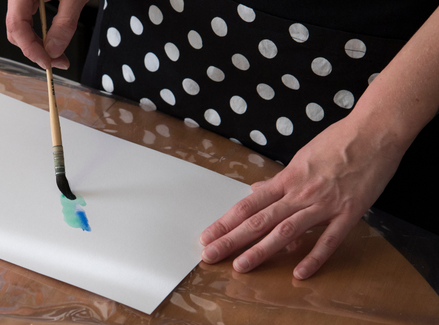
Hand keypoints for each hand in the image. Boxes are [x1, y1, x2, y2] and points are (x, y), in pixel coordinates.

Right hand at [6, 0, 87, 69]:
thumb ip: (64, 23)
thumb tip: (54, 50)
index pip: (16, 25)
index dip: (30, 49)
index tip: (47, 63)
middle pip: (16, 29)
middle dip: (36, 50)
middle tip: (57, 63)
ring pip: (22, 27)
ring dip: (39, 44)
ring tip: (59, 56)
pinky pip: (29, 20)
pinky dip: (41, 33)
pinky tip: (54, 41)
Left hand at [199, 114, 403, 279]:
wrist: (373, 132)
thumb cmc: (337, 141)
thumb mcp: (301, 157)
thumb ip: (280, 179)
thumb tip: (256, 189)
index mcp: (287, 179)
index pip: (248, 205)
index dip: (226, 222)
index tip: (208, 236)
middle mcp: (299, 193)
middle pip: (259, 220)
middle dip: (232, 239)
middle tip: (210, 255)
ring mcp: (323, 204)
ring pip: (286, 231)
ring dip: (261, 250)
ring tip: (241, 266)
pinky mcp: (349, 212)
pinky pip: (329, 239)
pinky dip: (314, 257)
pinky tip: (300, 273)